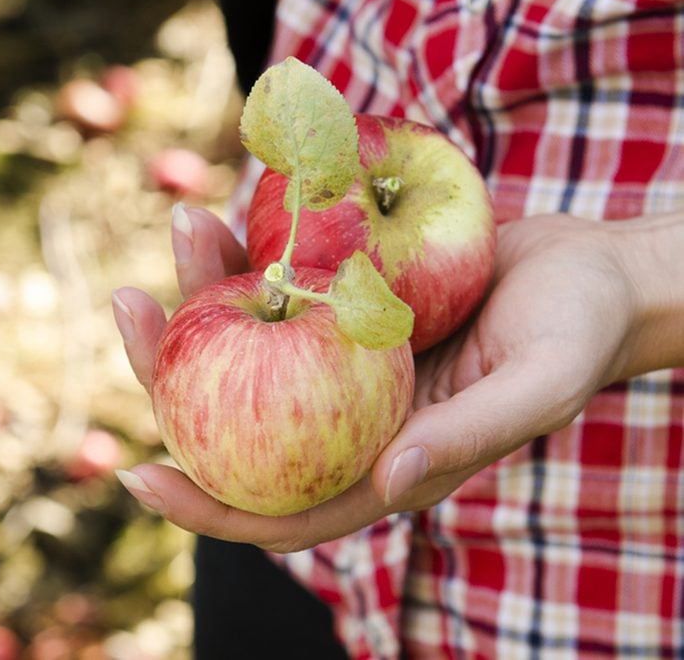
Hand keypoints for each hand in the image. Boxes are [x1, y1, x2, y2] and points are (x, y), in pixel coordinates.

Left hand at [114, 206, 682, 551]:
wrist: (592, 271)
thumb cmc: (578, 332)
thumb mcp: (538, 386)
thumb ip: (465, 437)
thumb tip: (386, 483)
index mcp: (391, 459)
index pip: (283, 507)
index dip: (208, 504)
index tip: (138, 472)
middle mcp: (356, 417)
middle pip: (242, 418)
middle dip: (172, 373)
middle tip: (128, 304)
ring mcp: (351, 361)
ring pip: (254, 343)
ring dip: (204, 293)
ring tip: (184, 222)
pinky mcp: (358, 308)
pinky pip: (289, 289)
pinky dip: (254, 256)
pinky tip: (231, 212)